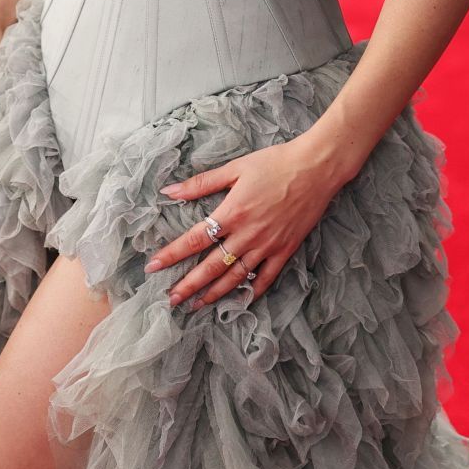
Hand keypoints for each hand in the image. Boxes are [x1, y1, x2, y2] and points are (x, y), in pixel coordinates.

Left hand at [143, 138, 351, 309]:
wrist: (316, 168)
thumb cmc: (275, 163)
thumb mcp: (235, 168)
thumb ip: (201, 183)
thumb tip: (169, 191)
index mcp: (232, 213)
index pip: (195, 239)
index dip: (172, 255)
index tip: (153, 267)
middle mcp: (248, 234)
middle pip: (212, 266)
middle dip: (189, 285)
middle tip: (170, 300)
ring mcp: (268, 246)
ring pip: (236, 277)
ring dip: (214, 293)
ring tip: (197, 305)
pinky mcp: (286, 250)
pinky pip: (267, 278)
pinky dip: (252, 292)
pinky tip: (240, 301)